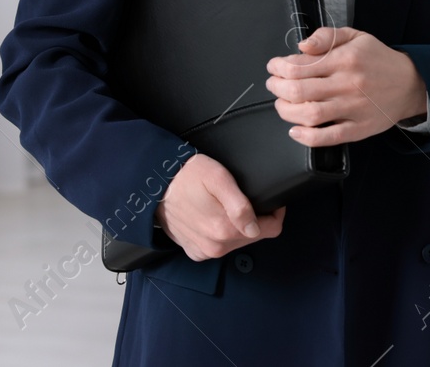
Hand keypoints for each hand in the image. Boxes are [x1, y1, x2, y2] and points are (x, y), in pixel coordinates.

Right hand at [154, 153, 284, 261]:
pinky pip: (220, 246)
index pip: (270, 229)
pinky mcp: (195, 252)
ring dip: (238, 227)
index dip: (274, 212)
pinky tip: (212, 217)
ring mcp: (204, 252)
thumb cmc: (188, 176)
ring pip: (238, 242)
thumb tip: (255, 228)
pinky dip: (221, 234)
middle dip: (255, 219)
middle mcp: (215, 247)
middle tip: (242, 199)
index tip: (269, 200)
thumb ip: (240, 205)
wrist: (154, 186)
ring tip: (226, 206)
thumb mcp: (218, 178)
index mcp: (225, 229)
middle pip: (254, 236)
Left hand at [266, 26, 426, 145]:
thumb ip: (327, 36)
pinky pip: (327, 137)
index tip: (274, 67)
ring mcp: (353, 109)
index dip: (279, 67)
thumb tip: (301, 46)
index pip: (299, 66)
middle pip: (298, 91)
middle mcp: (347, 84)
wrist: (410, 84)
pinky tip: (295, 131)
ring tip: (282, 104)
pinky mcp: (358, 129)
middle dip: (277, 88)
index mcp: (345, 59)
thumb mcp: (356, 36)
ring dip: (286, 111)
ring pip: (308, 115)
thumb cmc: (379, 60)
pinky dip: (306, 137)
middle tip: (273, 85)